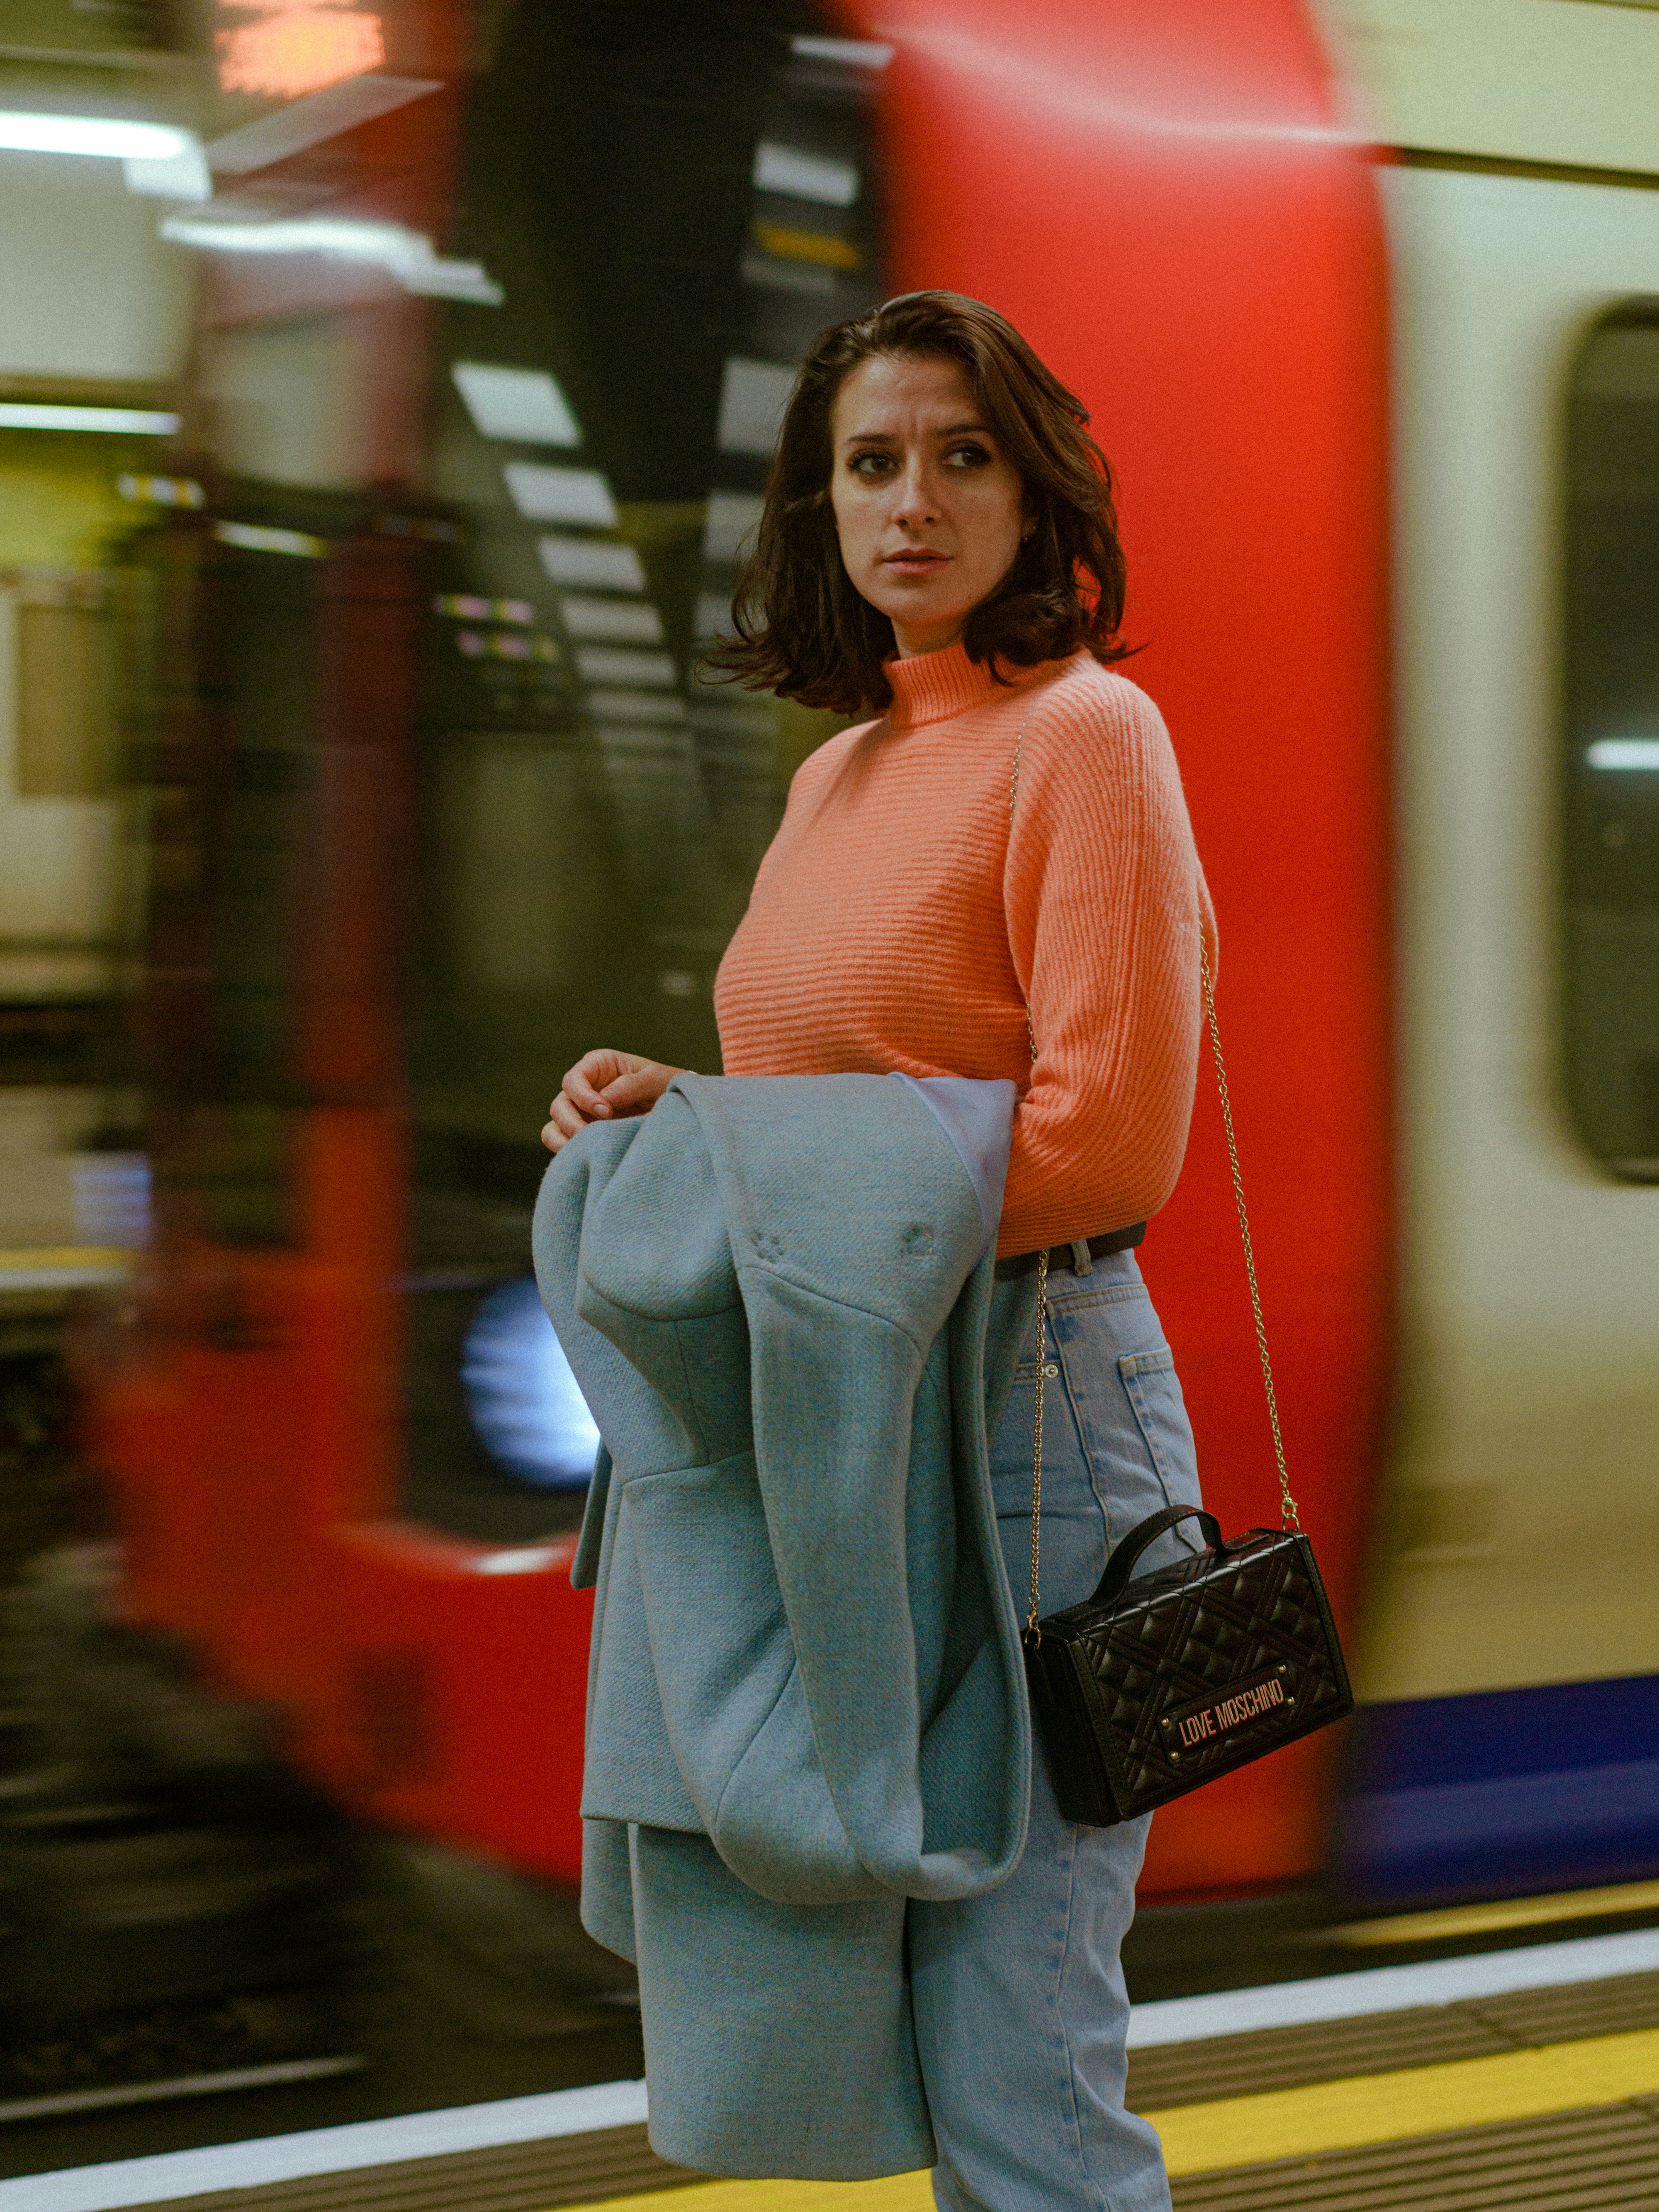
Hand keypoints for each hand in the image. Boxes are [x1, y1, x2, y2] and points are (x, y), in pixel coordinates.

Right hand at [541, 1049, 682, 1152]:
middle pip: (560, 1104)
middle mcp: (584, 1088)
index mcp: (599, 1066)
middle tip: (592, 1135)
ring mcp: (580, 1112)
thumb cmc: (666, 1087)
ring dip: (566, 1139)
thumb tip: (605, 1098)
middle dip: (572, 1122)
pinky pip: (560, 1142)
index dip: (583, 1096)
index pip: (574, 1079)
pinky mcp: (582, 1132)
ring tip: (590, 1148)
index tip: (606, 1112)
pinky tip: (585, 1155)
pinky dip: (565, 1150)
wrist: (678, 1110)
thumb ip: (632, 1085)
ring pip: (554, 1126)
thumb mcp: (657, 1079)